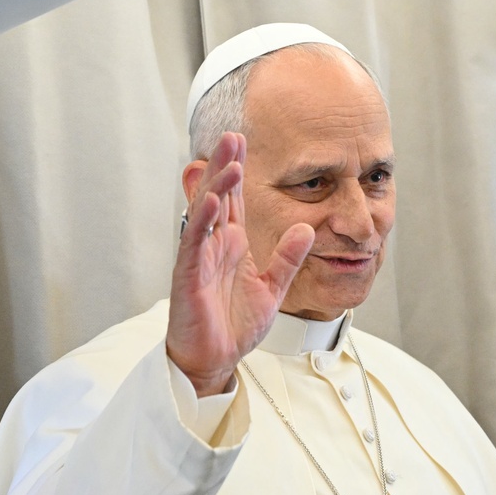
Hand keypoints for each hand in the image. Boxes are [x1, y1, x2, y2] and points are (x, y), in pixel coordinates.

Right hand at [165, 132, 314, 396]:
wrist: (215, 359)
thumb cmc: (235, 323)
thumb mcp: (273, 286)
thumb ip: (288, 258)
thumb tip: (307, 228)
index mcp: (231, 244)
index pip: (233, 199)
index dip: (236, 170)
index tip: (242, 141)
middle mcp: (213, 245)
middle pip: (217, 196)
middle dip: (224, 165)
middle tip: (232, 135)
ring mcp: (199, 259)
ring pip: (204, 214)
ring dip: (216, 186)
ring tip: (230, 160)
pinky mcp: (188, 277)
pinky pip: (195, 245)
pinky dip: (204, 222)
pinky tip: (213, 202)